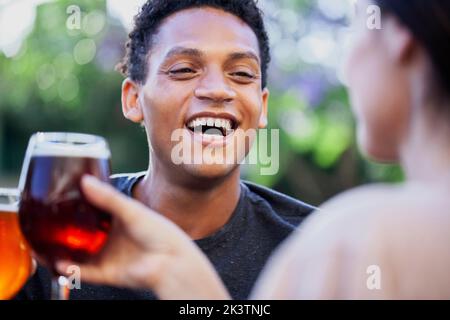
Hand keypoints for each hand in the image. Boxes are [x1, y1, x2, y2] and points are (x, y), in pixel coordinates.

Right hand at [55, 175, 229, 299]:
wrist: (171, 262)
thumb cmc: (160, 233)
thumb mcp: (132, 210)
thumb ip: (108, 198)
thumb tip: (85, 180)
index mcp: (118, 220)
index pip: (93, 212)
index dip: (77, 207)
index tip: (59, 199)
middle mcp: (111, 238)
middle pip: (82, 234)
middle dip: (65, 230)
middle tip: (47, 222)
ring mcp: (109, 256)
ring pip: (79, 255)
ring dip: (62, 252)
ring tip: (44, 244)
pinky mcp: (108, 273)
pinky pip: (84, 273)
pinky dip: (70, 270)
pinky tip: (58, 262)